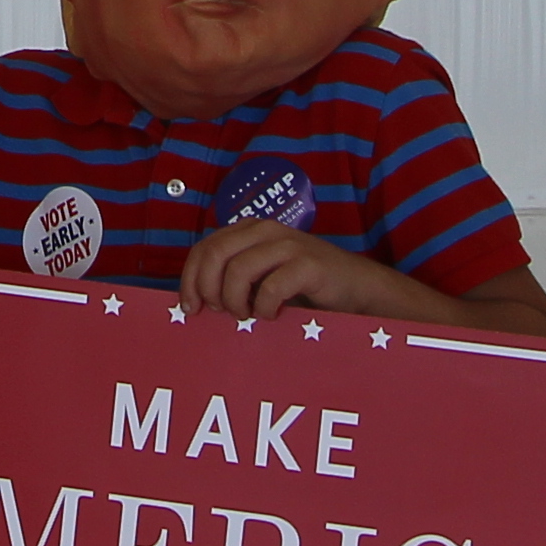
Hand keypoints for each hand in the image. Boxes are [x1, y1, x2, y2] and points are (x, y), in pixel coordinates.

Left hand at [179, 221, 420, 322]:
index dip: (190, 278)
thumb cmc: (303, 287)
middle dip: (208, 289)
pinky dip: (265, 307)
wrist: (355, 288)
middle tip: (220, 312)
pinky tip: (271, 315)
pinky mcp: (309, 264)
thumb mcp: (261, 276)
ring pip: (238, 270)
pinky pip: (271, 287)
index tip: (190, 308)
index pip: (204, 247)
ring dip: (235, 301)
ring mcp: (288, 244)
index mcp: (249, 230)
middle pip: (215, 255)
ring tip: (247, 315)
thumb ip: (233, 277)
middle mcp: (266, 230)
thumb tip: (192, 301)